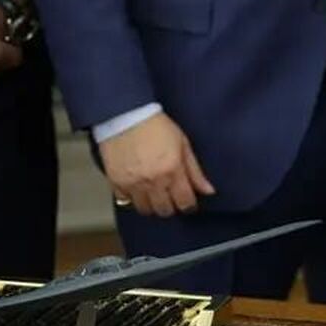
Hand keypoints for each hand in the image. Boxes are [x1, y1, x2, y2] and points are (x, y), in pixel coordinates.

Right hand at [99, 112, 215, 216]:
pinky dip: (132, 199)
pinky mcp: (116, 182)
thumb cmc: (156, 126)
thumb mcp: (183, 145)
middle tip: (172, 198)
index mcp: (173, 171)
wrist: (126, 115)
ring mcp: (133, 183)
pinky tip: (138, 188)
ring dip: (152, 205)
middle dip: (171, 207)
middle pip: (165, 210)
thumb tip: (208, 190)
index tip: (189, 202)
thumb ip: (195, 171)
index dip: (189, 206)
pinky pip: (126, 201)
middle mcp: (153, 181)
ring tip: (155, 194)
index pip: (185, 202)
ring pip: (145, 209)